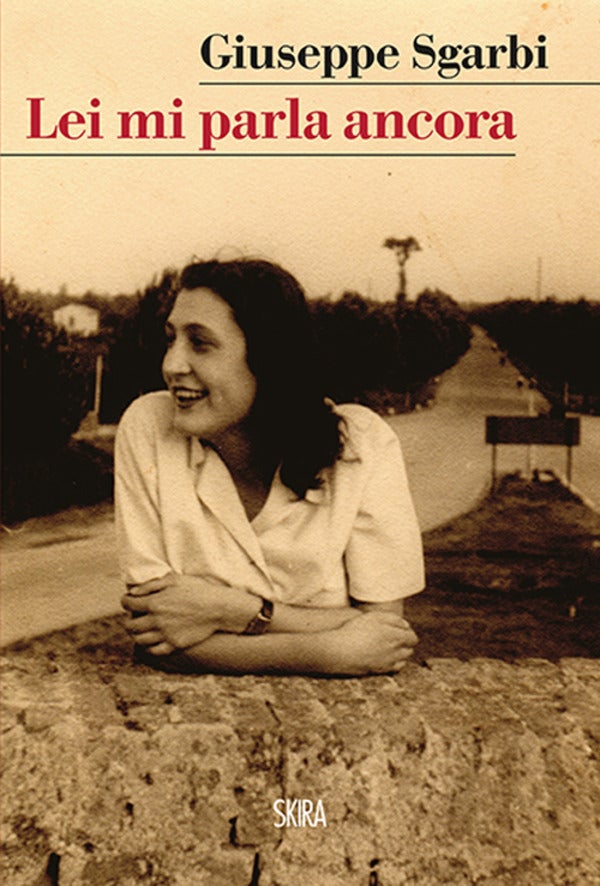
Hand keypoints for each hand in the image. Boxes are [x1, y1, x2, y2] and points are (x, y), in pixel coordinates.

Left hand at [121, 573, 243, 655]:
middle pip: (130, 625)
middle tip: (133, 617)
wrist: (217, 608)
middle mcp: (156, 621)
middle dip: (128, 620)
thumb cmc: (197, 590)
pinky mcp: (174, 645)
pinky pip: (153, 651)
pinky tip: (152, 640)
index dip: (125, 601)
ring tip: (141, 629)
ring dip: (136, 634)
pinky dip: (148, 647)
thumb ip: (151, 585)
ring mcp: (165, 635)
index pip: (128, 604)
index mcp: (154, 603)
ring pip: (139, 640)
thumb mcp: (174, 580)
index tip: (128, 601)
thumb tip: (133, 592)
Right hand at [324, 611, 417, 674]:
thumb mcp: (374, 617)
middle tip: (397, 637)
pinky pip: (395, 669)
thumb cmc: (355, 630)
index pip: (412, 638)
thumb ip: (393, 619)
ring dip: (401, 653)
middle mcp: (395, 652)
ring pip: (403, 660)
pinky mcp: (380, 671)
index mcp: (396, 637)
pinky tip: (387, 657)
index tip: (402, 629)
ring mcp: (388, 663)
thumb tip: (406, 625)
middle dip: (406, 643)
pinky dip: (395, 663)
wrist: (340, 650)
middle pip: (409, 649)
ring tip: (392, 646)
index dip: (409, 633)